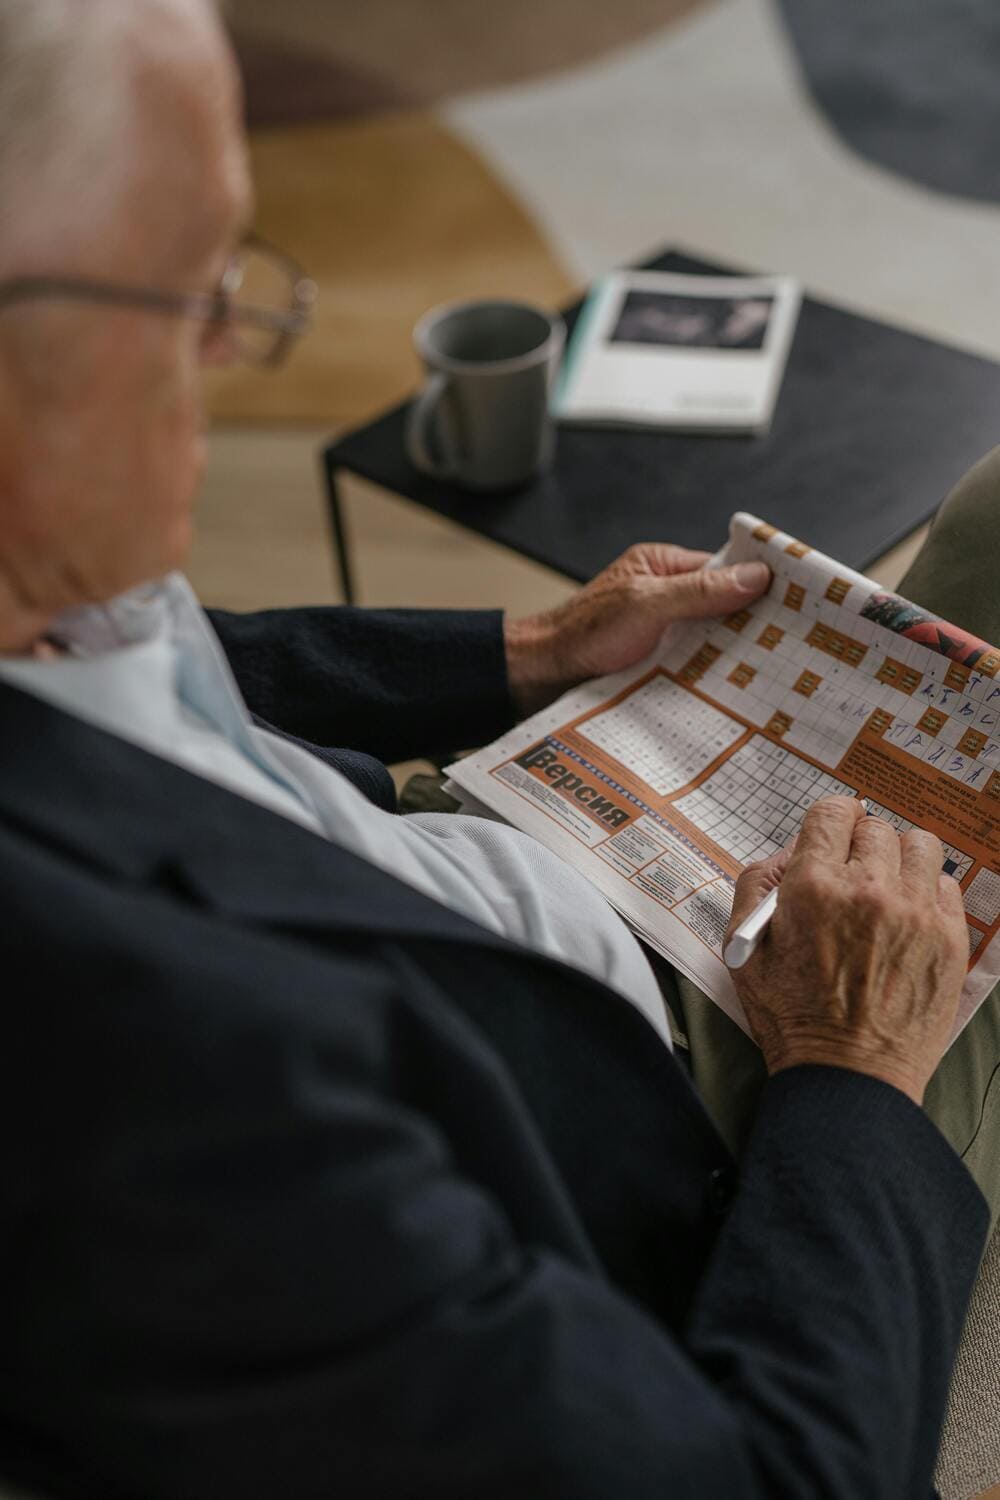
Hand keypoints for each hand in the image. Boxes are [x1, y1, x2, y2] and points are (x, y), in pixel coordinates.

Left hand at [504, 543, 770, 714]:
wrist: (541, 677)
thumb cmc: (582, 632)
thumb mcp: (645, 604)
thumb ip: (699, 591)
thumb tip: (756, 576)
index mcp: (662, 567)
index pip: (725, 569)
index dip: (758, 583)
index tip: (797, 600)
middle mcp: (665, 598)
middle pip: (723, 608)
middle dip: (752, 626)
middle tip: (795, 645)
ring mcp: (662, 634)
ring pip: (712, 642)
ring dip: (733, 659)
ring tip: (775, 675)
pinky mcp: (657, 666)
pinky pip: (695, 669)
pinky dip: (712, 680)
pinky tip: (735, 695)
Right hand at [724, 797, 968, 1104]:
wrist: (847, 1076)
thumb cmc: (792, 1017)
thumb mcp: (744, 948)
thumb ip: (758, 884)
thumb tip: (792, 851)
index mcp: (813, 887)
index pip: (832, 813)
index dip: (830, 822)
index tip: (833, 836)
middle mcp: (868, 890)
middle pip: (875, 828)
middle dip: (860, 845)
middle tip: (853, 877)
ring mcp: (915, 913)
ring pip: (920, 846)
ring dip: (901, 859)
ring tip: (888, 889)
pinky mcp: (949, 939)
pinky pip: (948, 884)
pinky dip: (928, 892)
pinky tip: (908, 918)